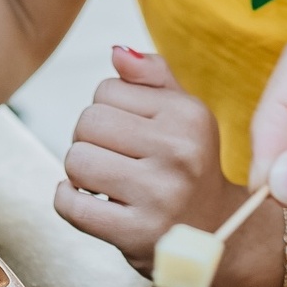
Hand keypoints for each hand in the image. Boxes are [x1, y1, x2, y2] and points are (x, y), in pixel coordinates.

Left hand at [54, 47, 243, 273]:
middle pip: (88, 121)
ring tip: (104, 179)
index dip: (108, 109)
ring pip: (75, 160)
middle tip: (111, 156)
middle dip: (89, 138)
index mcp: (188, 115)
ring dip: (79, 170)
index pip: (107, 89)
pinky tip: (88, 200)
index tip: (128, 131)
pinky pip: (70, 205)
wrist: (219, 233)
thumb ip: (153, 76)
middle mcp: (178, 152)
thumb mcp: (186, 114)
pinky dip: (67, 199)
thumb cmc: (192, 166)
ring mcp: (158, 196)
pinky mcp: (136, 234)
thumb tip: (116, 52)